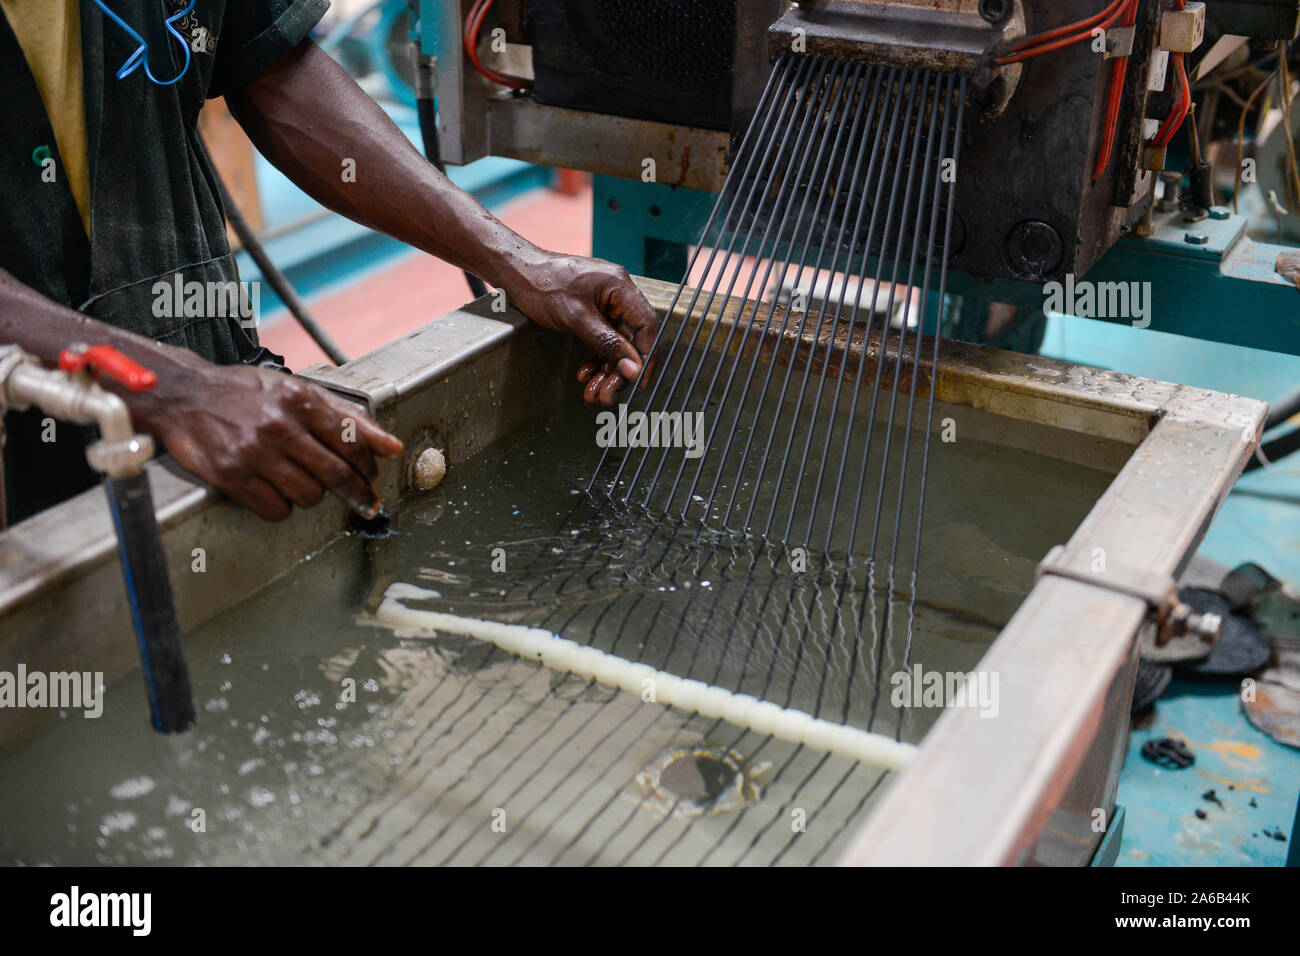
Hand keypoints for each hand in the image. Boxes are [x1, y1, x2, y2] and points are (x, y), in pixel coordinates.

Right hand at [130, 360, 402, 521]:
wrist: (185, 395)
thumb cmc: (247, 393)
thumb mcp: (298, 390)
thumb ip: (347, 417)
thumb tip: (391, 446)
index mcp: (300, 401)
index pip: (352, 442)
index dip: (368, 466)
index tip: (373, 479)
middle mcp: (279, 426)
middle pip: (336, 475)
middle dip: (357, 493)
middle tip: (365, 503)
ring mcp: (254, 453)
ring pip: (308, 496)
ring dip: (312, 495)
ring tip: (301, 480)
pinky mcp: (231, 476)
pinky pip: (275, 509)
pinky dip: (281, 506)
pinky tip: (274, 489)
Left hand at [504, 252, 657, 405]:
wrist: (517, 273)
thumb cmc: (542, 285)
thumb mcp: (576, 318)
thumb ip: (607, 344)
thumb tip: (632, 369)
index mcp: (620, 287)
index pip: (646, 326)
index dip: (646, 357)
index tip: (638, 382)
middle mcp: (618, 294)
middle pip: (631, 339)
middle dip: (619, 371)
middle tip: (607, 396)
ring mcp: (606, 303)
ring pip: (616, 344)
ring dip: (606, 371)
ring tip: (593, 393)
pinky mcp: (593, 312)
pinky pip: (603, 340)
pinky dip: (596, 360)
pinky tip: (585, 375)